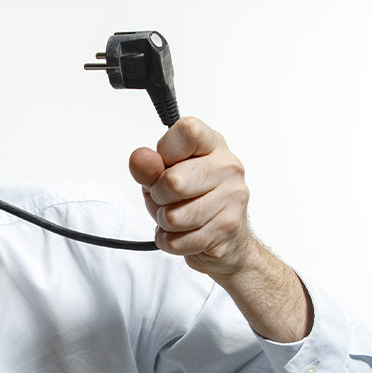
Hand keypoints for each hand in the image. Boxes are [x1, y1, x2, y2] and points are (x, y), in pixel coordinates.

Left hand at [128, 117, 253, 277]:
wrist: (227, 239)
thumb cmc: (193, 200)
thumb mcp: (162, 177)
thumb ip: (148, 167)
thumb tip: (140, 158)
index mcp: (212, 144)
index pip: (187, 131)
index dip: (165, 152)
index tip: (167, 164)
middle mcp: (227, 167)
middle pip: (173, 181)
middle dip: (159, 197)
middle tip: (170, 199)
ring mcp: (232, 197)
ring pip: (173, 217)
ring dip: (165, 222)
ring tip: (178, 217)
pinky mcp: (227, 228)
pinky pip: (177, 241)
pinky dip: (171, 241)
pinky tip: (184, 234)